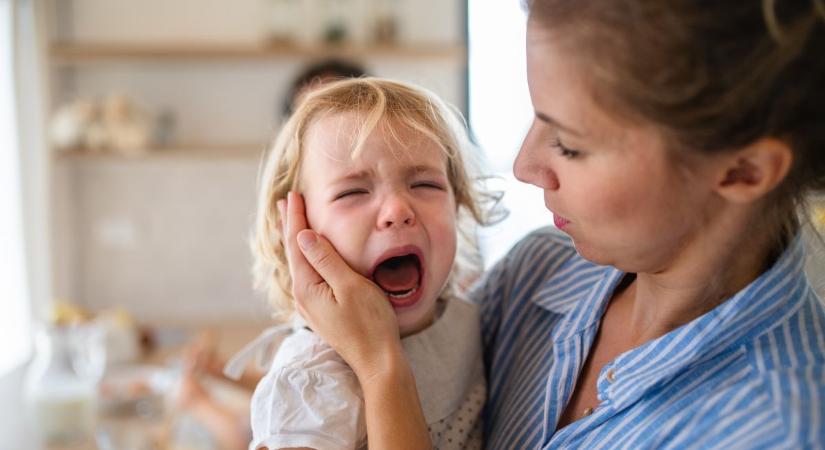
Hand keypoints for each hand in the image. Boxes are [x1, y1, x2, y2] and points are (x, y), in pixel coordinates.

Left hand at [280, 192, 404, 381]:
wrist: (377, 360)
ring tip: (292, 223)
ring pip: (300, 265)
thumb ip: (326, 260)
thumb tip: (303, 235)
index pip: (298, 244)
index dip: (296, 218)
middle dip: (291, 226)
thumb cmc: (370, 323)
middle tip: (285, 202)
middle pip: (294, 253)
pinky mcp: (322, 311)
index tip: (293, 196)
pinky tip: (309, 256)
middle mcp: (304, 296)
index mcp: (308, 287)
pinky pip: (309, 275)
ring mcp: (312, 305)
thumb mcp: (350, 286)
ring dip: (298, 241)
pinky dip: (307, 257)